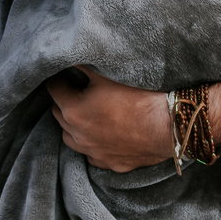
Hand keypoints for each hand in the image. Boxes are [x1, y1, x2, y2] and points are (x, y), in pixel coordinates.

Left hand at [47, 68, 173, 171]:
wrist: (167, 126)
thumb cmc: (138, 96)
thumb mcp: (106, 73)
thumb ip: (84, 64)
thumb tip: (70, 56)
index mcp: (73, 110)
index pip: (54, 89)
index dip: (58, 79)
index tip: (63, 73)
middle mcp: (78, 135)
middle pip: (58, 114)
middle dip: (64, 101)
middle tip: (75, 89)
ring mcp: (93, 152)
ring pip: (70, 138)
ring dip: (73, 125)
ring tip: (85, 113)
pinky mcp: (109, 163)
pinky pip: (91, 153)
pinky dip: (92, 143)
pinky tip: (101, 134)